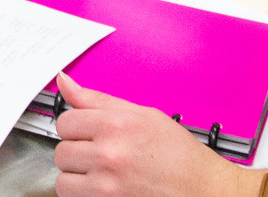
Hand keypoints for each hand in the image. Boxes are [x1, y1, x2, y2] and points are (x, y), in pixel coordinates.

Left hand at [52, 75, 248, 196]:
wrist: (205, 190)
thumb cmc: (180, 155)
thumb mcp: (142, 114)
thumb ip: (97, 99)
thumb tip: (65, 82)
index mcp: (115, 125)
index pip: (65, 121)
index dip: (76, 126)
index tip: (86, 131)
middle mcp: (108, 155)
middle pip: (61, 151)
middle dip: (77, 151)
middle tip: (98, 153)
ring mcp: (107, 185)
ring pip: (63, 179)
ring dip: (77, 177)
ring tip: (99, 172)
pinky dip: (84, 195)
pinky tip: (103, 187)